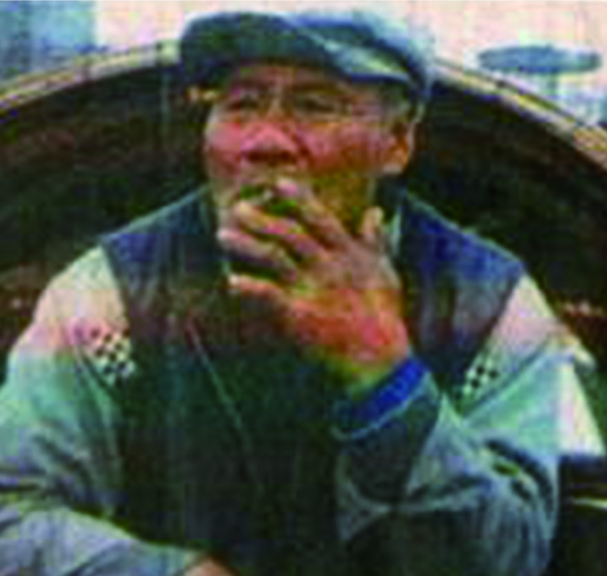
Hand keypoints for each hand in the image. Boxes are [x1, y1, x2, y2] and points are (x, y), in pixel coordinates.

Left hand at [217, 178, 412, 391]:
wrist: (379, 360)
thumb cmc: (383, 317)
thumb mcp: (385, 273)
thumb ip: (375, 241)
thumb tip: (375, 211)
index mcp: (350, 254)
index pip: (320, 219)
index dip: (299, 199)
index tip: (277, 183)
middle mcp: (330, 266)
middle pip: (291, 234)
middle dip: (262, 219)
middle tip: (236, 208)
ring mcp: (313, 289)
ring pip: (274, 257)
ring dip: (246, 244)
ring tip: (221, 235)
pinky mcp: (299, 314)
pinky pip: (267, 295)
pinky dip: (248, 287)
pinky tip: (230, 282)